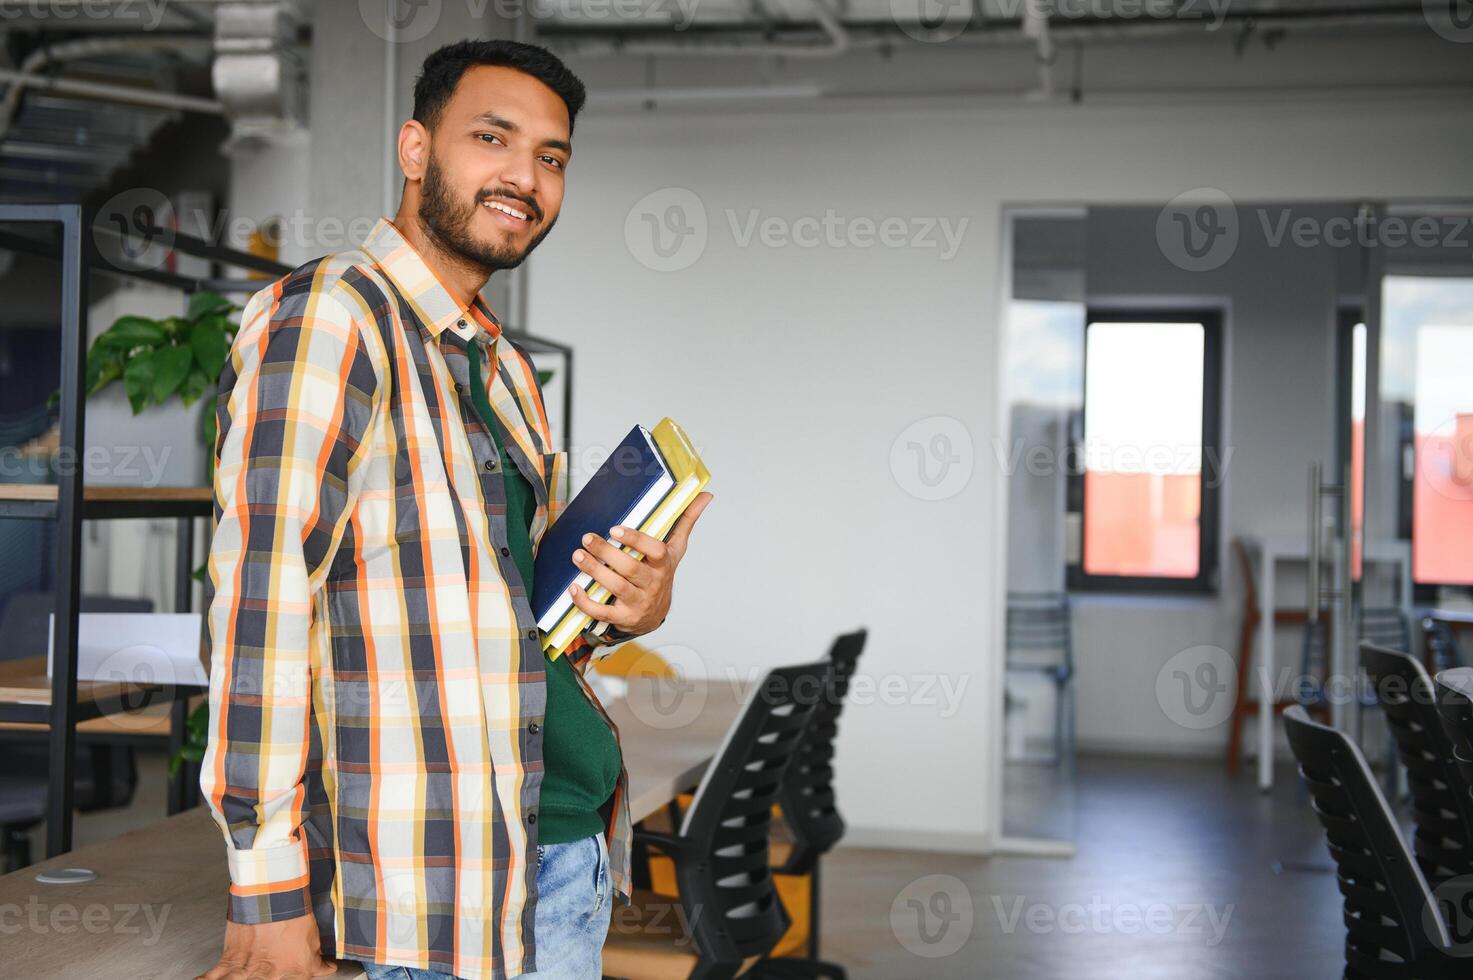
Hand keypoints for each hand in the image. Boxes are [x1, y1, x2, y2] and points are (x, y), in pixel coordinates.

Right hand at [196, 915, 336, 979]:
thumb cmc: (292, 912)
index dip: (297, 978)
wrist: (272, 895)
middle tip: (262, 974)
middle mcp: (270, 977)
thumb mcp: (312, 938)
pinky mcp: (229, 960)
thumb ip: (317, 961)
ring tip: (238, 977)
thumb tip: (325, 968)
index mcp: (295, 972)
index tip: (292, 975)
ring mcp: (248, 971)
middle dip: (266, 978)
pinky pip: (211, 976)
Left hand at [568, 491, 712, 635]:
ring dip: (594, 572)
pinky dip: (586, 602)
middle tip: (587, 538)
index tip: (615, 529)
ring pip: (616, 587)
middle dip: (606, 553)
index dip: (636, 540)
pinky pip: (603, 612)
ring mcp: (638, 602)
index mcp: (663, 564)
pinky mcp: (623, 617)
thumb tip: (706, 495)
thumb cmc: (661, 574)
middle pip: (631, 569)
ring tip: (577, 556)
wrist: (655, 613)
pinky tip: (574, 588)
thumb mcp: (675, 549)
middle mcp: (652, 584)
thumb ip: (686, 521)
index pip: (655, 551)